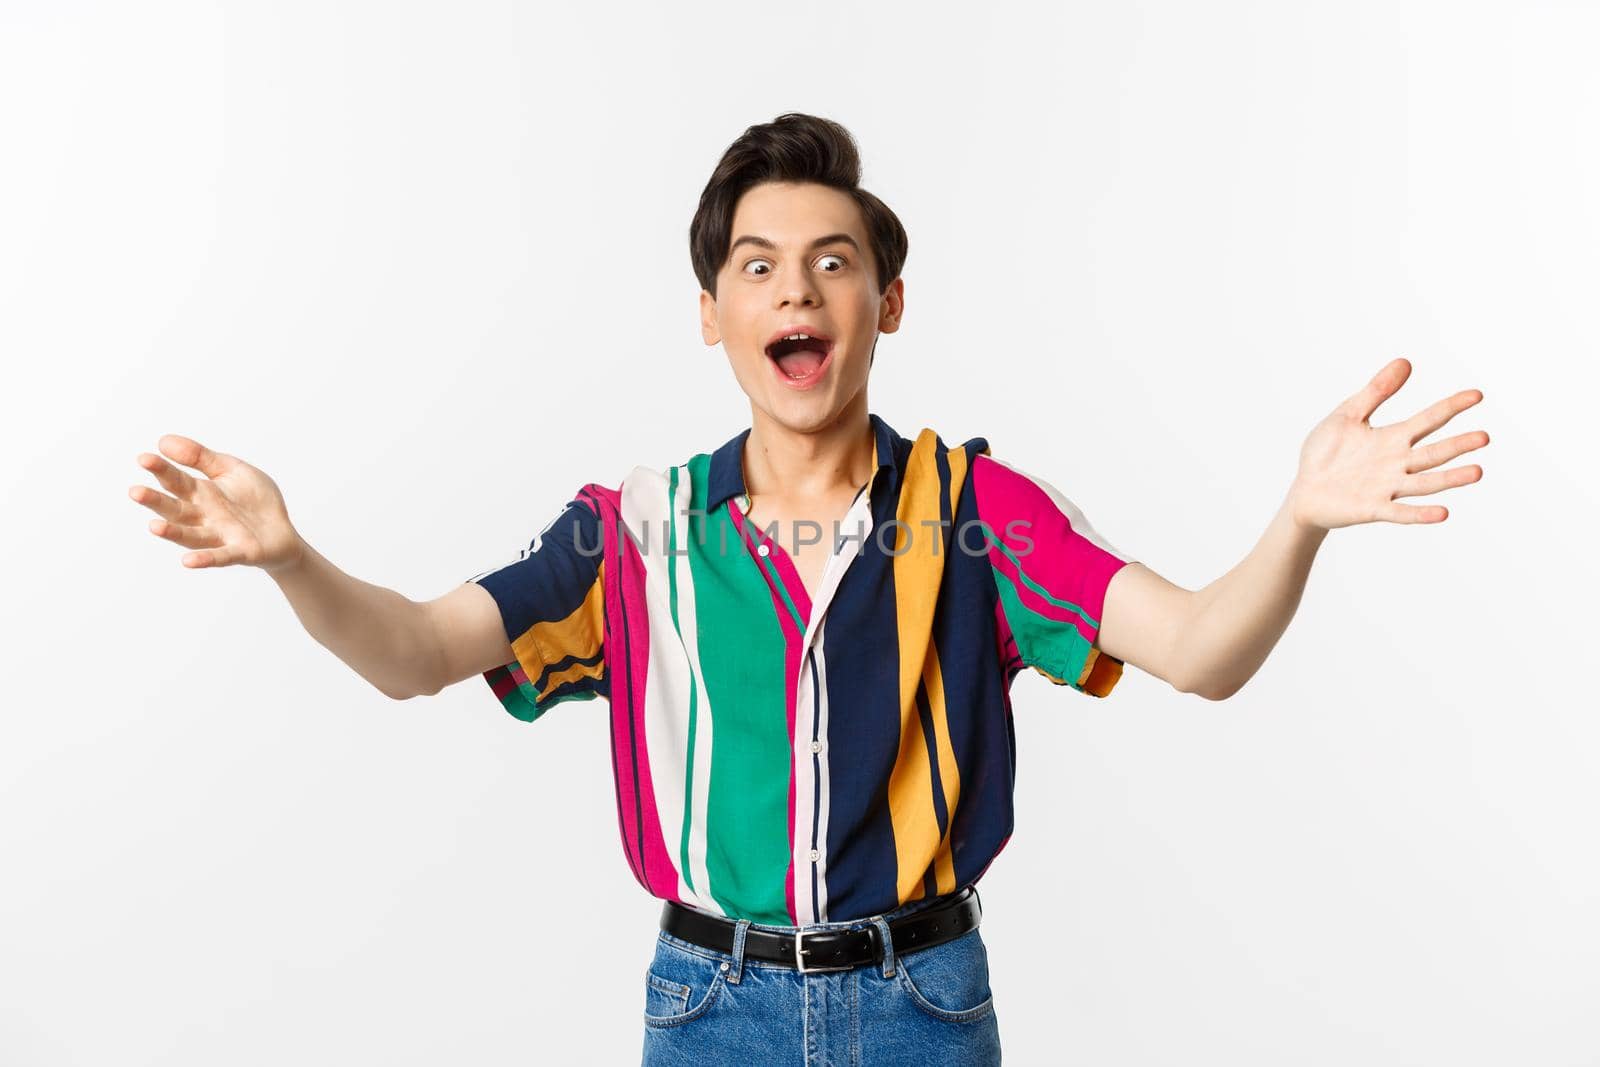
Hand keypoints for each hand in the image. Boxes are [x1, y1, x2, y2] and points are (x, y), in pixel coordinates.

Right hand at [129, 434, 304, 571]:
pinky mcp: (240, 551)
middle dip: (156, 501)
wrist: (283, 532)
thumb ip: (201, 458)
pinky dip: (205, 559)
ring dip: (172, 532)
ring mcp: (220, 536)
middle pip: (175, 509)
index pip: (176, 481)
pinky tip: (188, 560)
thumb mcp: (232, 471)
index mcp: (201, 494)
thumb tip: (164, 441)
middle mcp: (204, 517)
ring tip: (154, 526)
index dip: (161, 470)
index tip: (144, 459)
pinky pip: (221, 556)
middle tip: (135, 492)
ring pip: (190, 535)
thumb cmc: (255, 501)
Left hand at [1287, 358, 1489, 531]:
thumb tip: (1405, 362)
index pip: (1429, 420)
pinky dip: (1419, 514)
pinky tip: (1442, 513)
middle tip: (1484, 437)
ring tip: (1477, 472)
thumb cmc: (1326, 453)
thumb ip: (1376, 392)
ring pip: (1424, 483)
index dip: (1451, 407)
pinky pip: (1400, 512)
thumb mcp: (1348, 416)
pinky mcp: (1372, 508)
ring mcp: (1387, 487)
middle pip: (1434, 453)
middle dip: (1458, 445)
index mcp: (1392, 439)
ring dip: (1450, 479)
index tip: (1477, 395)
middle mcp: (1397, 463)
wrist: (1305, 491)